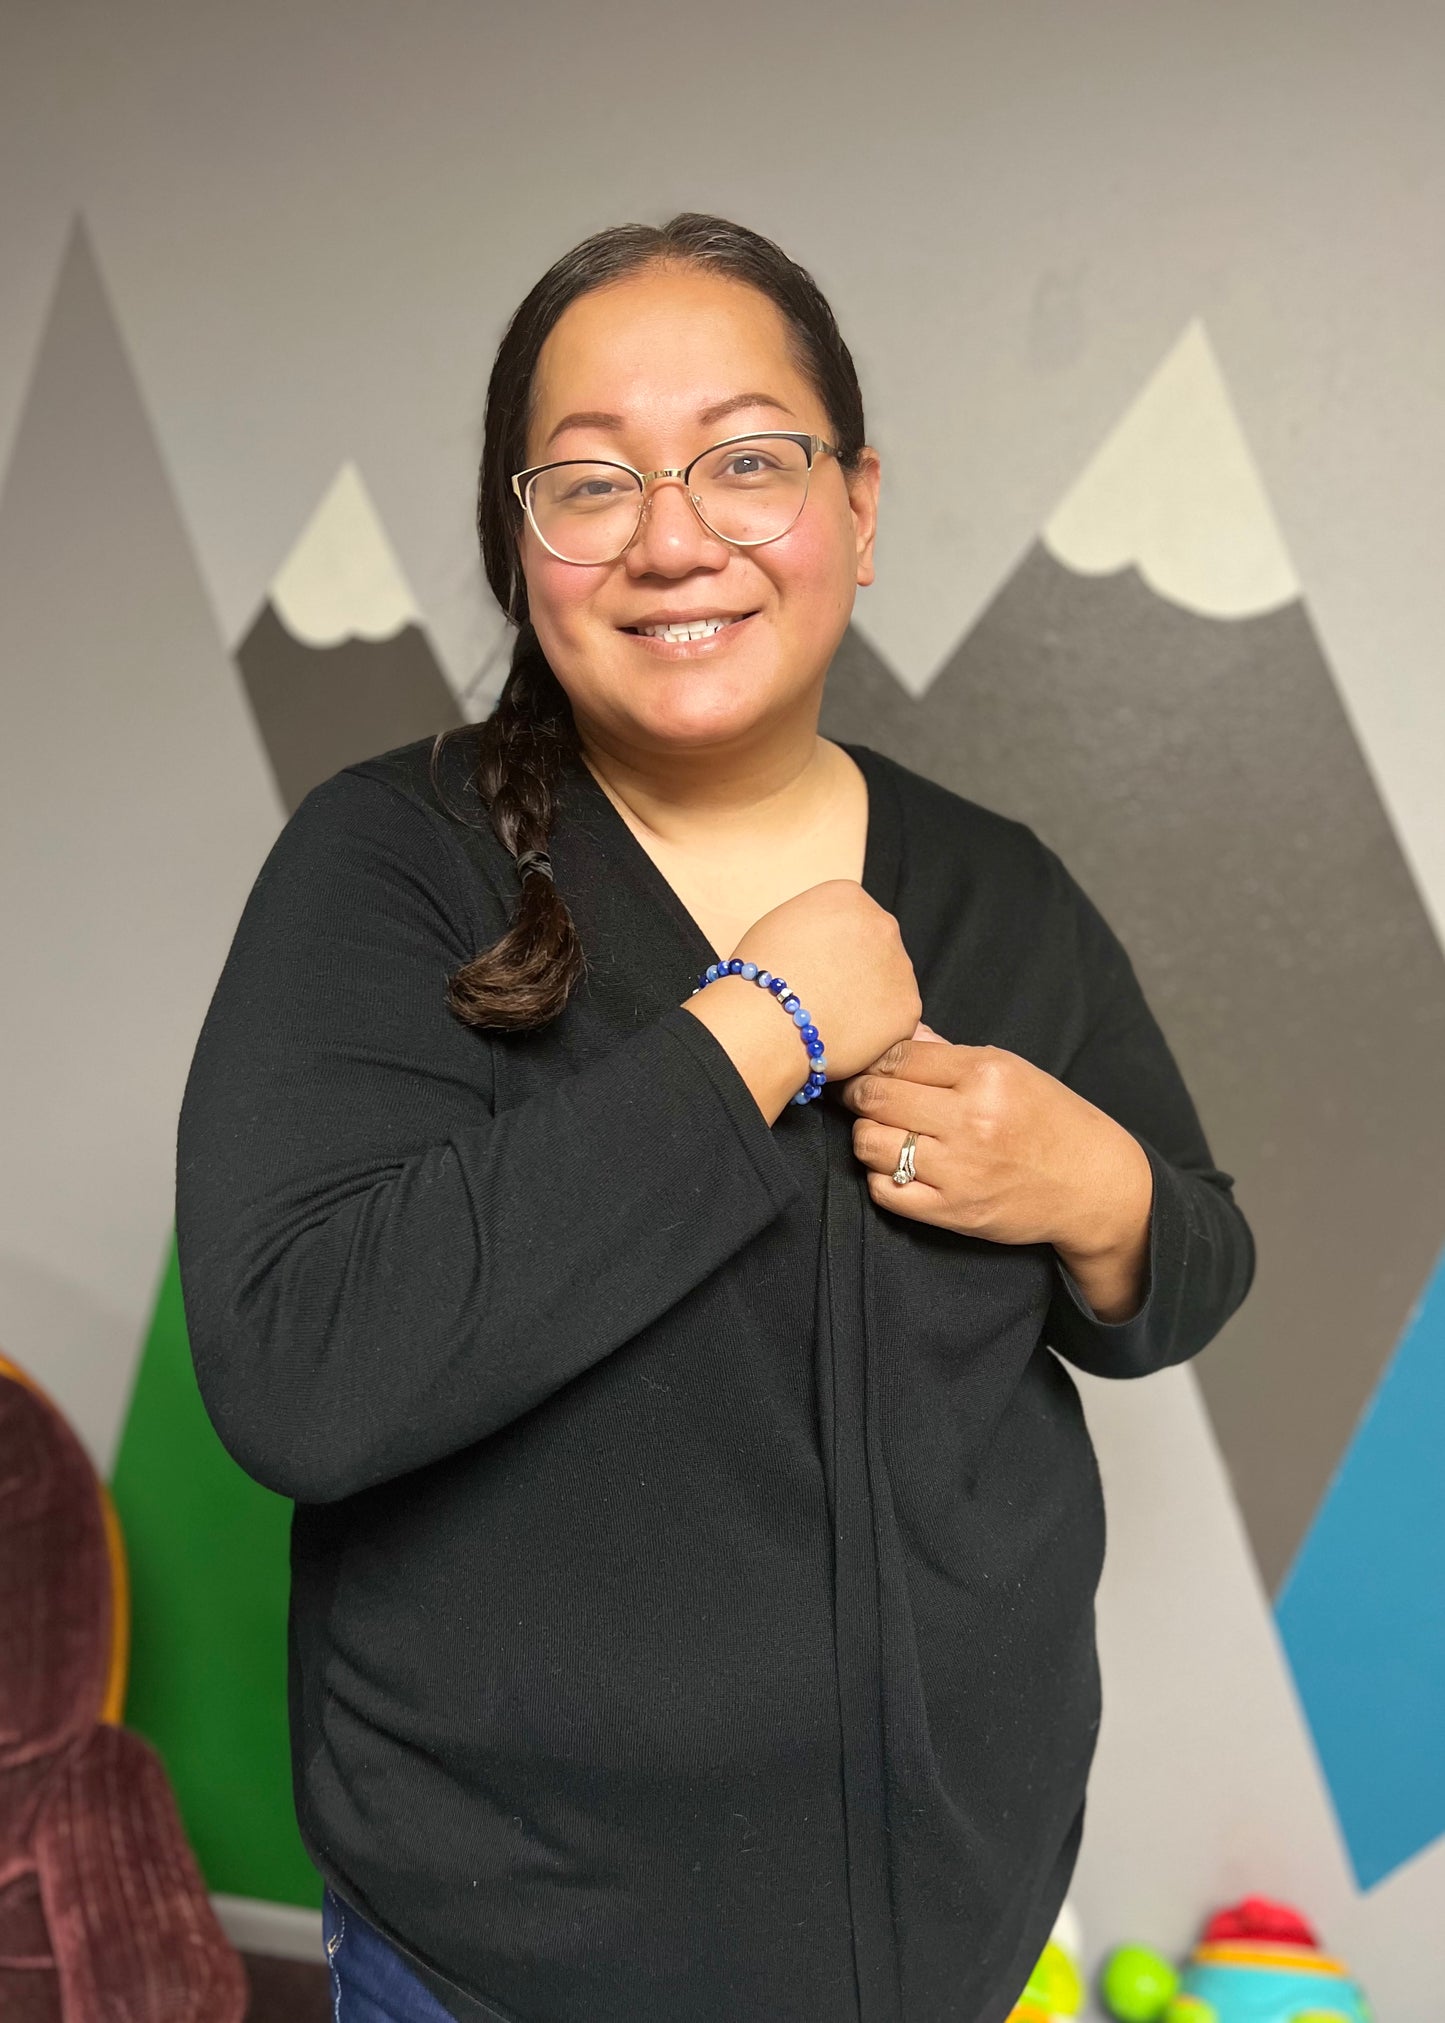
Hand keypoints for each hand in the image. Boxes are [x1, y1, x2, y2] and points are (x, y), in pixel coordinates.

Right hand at [726, 881, 922, 1080]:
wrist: (765, 1022)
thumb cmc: (759, 975)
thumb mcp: (780, 925)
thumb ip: (816, 925)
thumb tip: (825, 944)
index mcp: (848, 896)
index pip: (853, 917)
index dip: (835, 946)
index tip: (817, 965)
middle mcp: (882, 923)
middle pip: (878, 946)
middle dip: (859, 968)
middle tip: (828, 994)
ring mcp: (900, 966)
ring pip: (890, 984)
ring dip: (869, 999)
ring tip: (832, 1018)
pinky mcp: (908, 1007)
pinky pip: (895, 1020)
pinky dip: (876, 1032)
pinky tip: (846, 1036)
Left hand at [841, 1023, 1153, 1310]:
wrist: (1092, 1184)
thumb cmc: (1050, 1120)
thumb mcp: (1010, 1070)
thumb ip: (947, 1054)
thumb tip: (894, 1033)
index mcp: (986, 1074)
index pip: (898, 1057)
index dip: (872, 1061)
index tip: (866, 1067)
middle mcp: (970, 1120)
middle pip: (876, 1097)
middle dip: (858, 1094)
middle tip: (860, 1097)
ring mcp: (960, 1169)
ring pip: (871, 1143)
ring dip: (867, 1135)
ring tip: (883, 1132)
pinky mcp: (953, 1210)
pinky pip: (884, 1190)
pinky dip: (879, 1177)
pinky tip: (896, 1167)